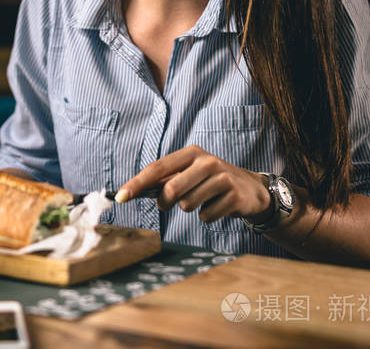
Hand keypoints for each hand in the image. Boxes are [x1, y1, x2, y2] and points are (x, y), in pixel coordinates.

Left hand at [115, 145, 271, 223]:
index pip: (157, 168)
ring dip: (191, 208)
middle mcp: (206, 161)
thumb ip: (166, 180)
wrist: (250, 189)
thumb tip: (134, 191)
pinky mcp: (233, 195)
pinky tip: (217, 207)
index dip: (137, 183)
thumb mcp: (190, 174)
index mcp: (191, 153)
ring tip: (203, 200)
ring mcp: (222, 177)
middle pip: (172, 189)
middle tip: (169, 204)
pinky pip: (206, 217)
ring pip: (188, 205)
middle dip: (165, 202)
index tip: (119, 197)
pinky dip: (207, 217)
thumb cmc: (210, 182)